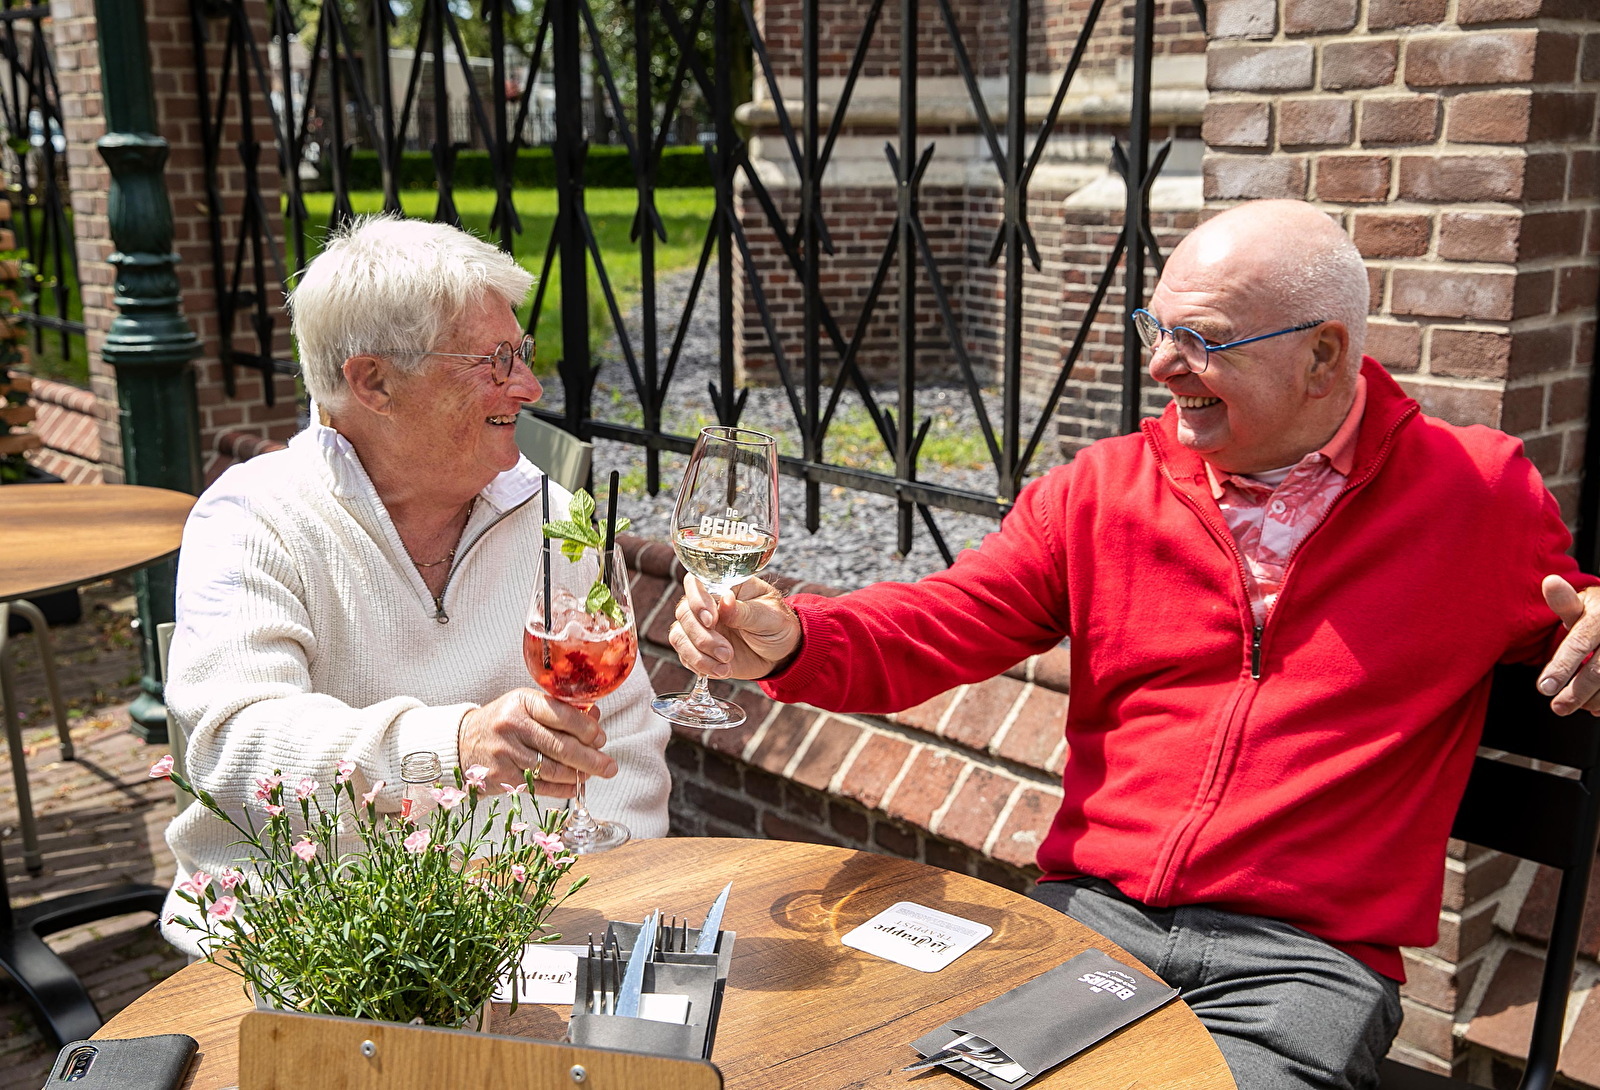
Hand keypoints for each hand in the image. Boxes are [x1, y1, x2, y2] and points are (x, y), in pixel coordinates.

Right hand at [457, 689, 617, 797]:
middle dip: (591, 759)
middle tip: (609, 766)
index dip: (587, 729)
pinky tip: (574, 786)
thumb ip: (560, 711)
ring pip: (553, 769)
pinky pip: (540, 786)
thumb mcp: (526, 706)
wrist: (461, 742)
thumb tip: (595, 718)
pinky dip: (562, 788)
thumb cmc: (503, 722)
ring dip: (578, 775)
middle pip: (561, 746)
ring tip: (591, 775)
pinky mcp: (501, 777)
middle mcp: (513, 725)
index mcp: (522, 701)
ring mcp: (505, 753)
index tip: (600, 739)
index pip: (563, 715)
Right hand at [669, 575, 800, 680]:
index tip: (711, 620)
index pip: (696, 583)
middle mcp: (707, 605)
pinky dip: (701, 666)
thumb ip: (745, 611)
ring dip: (699, 654)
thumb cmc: (778, 626)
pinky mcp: (698, 649)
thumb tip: (725, 599)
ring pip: (679, 636)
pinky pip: (685, 656)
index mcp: (725, 586)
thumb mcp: (769, 617)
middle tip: (727, 652)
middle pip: (684, 613)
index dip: (697, 601)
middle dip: (702, 636)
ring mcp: (700, 627)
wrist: (781, 654)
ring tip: (726, 664)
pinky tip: (722, 670)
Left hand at [1537, 576, 1599, 715]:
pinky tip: (1595, 707)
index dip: (1561, 667)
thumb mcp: (1583, 605)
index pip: (1580, 643)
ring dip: (1594, 700)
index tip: (1544, 688)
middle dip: (1576, 692)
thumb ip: (1565, 602)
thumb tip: (1550, 582)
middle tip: (1557, 707)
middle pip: (1599, 670)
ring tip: (1573, 705)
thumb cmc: (1599, 614)